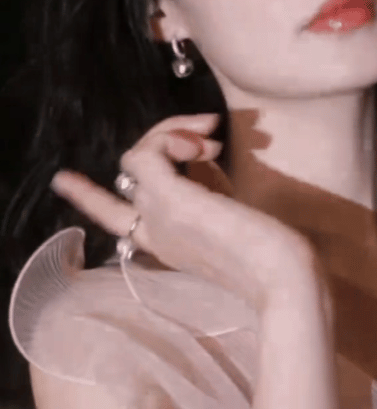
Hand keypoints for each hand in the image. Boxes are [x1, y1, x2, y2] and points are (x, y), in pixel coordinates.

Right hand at [49, 113, 321, 313]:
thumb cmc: (270, 252)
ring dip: (172, 133)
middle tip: (210, 134)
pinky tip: (200, 144)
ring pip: (135, 156)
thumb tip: (198, 147)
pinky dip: (170, 136)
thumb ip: (206, 185)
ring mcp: (156, 215)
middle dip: (165, 137)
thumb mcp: (228, 212)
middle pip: (131, 171)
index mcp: (164, 241)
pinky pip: (145, 152)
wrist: (282, 275)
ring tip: (211, 141)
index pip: (114, 217)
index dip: (88, 196)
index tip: (62, 179)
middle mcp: (152, 231)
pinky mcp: (168, 199)